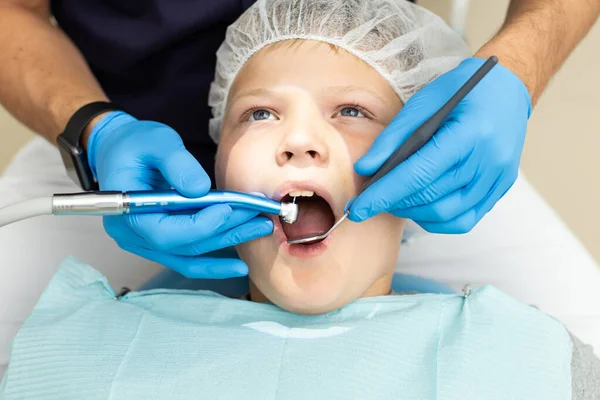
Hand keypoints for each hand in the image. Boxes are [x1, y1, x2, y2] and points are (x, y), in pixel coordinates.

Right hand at [87, 111, 272, 277]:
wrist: (117, 148)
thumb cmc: (134, 143)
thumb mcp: (156, 141)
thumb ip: (177, 163)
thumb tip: (200, 189)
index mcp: (126, 210)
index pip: (165, 232)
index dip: (200, 225)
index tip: (229, 209)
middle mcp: (132, 234)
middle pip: (183, 245)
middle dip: (224, 232)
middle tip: (258, 219)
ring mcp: (145, 241)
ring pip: (189, 254)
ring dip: (226, 243)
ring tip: (259, 229)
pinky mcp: (160, 241)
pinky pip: (187, 257)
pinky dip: (212, 262)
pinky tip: (238, 265)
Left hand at [349, 58, 530, 232]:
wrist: (507, 88)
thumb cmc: (461, 90)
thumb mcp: (423, 103)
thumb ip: (393, 138)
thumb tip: (365, 169)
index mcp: (469, 133)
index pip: (418, 175)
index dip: (383, 195)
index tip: (357, 209)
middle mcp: (488, 161)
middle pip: (430, 196)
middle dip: (392, 203)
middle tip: (370, 199)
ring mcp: (497, 178)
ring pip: (445, 214)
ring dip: (412, 211)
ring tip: (394, 199)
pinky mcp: (499, 188)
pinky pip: (463, 219)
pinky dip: (435, 218)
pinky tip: (420, 205)